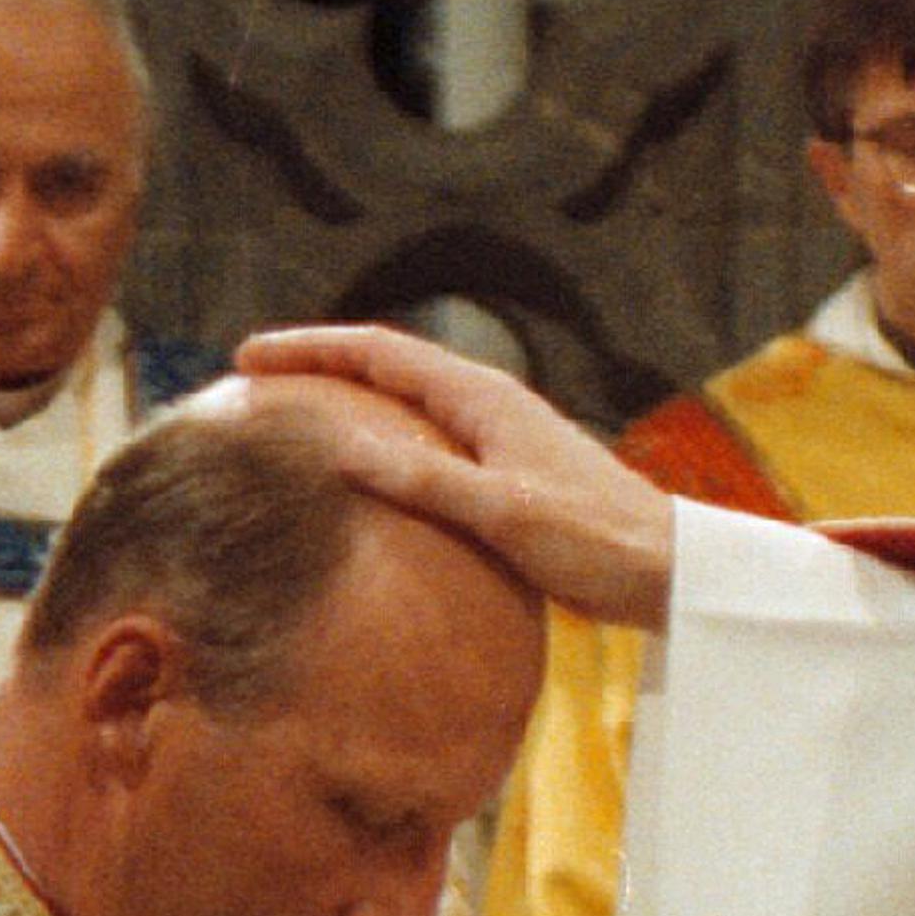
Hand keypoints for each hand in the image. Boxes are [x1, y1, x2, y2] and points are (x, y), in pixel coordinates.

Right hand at [232, 325, 677, 627]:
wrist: (666, 568)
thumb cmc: (593, 539)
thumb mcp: (501, 512)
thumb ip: (425, 480)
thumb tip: (344, 449)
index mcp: (481, 397)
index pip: (378, 351)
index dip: (310, 347)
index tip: (248, 357)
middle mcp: (486, 404)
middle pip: (386, 365)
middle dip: (319, 364)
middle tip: (255, 379)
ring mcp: (496, 437)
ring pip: (406, 403)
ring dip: (349, 401)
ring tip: (294, 420)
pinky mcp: (505, 473)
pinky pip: (426, 444)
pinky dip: (382, 445)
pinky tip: (363, 486)